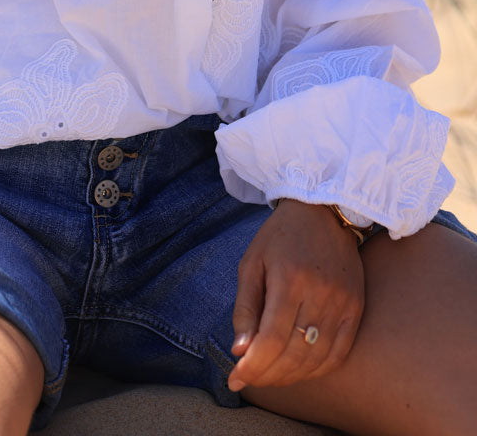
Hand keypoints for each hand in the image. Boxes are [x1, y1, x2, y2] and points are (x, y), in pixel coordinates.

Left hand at [227, 199, 364, 391]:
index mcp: (289, 279)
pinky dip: (318, 369)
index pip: (271, 338)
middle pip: (294, 353)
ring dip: (290, 376)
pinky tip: (299, 371)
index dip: (253, 366)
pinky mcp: (356, 308)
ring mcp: (342, 302)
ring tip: (269, 377)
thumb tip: (240, 351)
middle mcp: (319, 293)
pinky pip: (340, 353)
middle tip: (249, 379)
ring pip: (317, 358)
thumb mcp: (252, 263)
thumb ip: (245, 308)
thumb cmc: (280, 237)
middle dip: (267, 375)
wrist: (324, 212)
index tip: (235, 379)